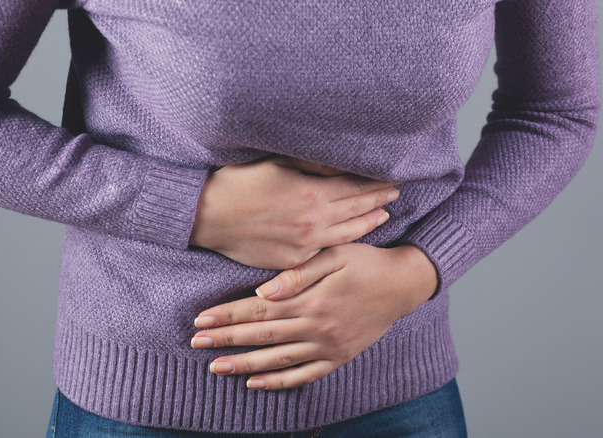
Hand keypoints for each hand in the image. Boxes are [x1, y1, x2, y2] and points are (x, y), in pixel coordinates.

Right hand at [189, 156, 401, 269]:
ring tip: (384, 214)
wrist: (207, 216)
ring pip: (348, 234)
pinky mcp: (293, 261)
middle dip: (378, 199)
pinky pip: (326, 252)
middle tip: (396, 192)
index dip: (375, 182)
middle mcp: (313, 222)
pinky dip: (345, 242)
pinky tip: (352, 236)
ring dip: (369, 223)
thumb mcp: (276, 163)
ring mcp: (305, 245)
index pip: (355, 187)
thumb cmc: (238, 182)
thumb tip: (342, 164)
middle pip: (357, 209)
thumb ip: (313, 165)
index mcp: (311, 194)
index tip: (392, 176)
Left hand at [190, 243, 439, 389]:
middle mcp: (317, 328)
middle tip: (196, 344)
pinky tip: (255, 384)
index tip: (200, 320)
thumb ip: (298, 273)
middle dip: (226, 340)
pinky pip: (304, 376)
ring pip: (277, 360)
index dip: (227, 315)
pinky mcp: (338, 357)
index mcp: (312, 300)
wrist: (403, 284)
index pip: (259, 310)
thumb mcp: (335, 255)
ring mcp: (328, 347)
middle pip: (261, 336)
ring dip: (244, 365)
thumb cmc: (366, 262)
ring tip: (216, 367)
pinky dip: (279, 382)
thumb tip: (263, 292)